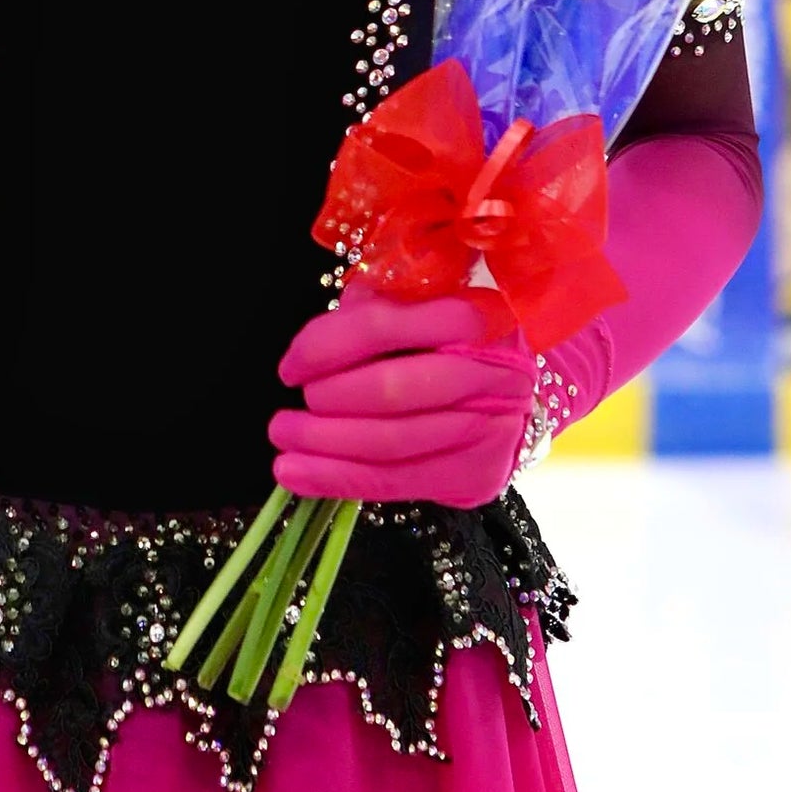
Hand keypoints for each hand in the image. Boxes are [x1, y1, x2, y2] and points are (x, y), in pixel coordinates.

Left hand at [269, 282, 534, 508]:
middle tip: (283, 418)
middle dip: (327, 404)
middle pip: (390, 390)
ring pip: (391, 444)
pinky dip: (339, 480)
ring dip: (325, 448)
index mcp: (470, 314)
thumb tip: (310, 351)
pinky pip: (397, 482)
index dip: (324, 347)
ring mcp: (488, 425)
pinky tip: (299, 475)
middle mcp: (488, 370)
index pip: (382, 326)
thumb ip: (370, 315)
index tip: (289, 368)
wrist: (507, 396)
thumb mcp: (415, 309)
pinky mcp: (477, 471)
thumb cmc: (448, 345)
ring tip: (284, 446)